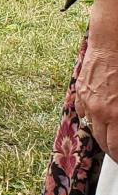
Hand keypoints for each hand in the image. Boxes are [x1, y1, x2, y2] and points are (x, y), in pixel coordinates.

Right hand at [76, 43, 117, 160]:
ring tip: (112, 138)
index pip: (116, 148)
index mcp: (116, 115)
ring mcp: (87, 102)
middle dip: (113, 151)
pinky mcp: (80, 92)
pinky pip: (84, 113)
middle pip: (104, 143)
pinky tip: (101, 119)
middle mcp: (99, 111)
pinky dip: (92, 119)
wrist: (111, 43)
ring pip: (93, 130)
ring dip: (103, 137)